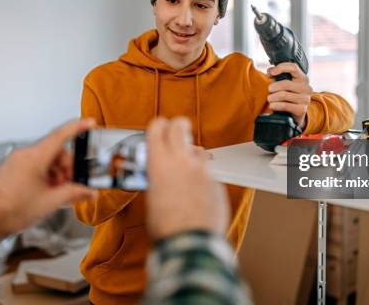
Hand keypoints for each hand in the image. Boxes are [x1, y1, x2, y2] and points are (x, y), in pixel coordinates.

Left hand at [0, 119, 97, 244]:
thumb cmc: (10, 209)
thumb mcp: (50, 202)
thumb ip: (74, 193)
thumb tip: (89, 192)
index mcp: (35, 157)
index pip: (61, 135)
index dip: (78, 128)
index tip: (90, 123)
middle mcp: (25, 155)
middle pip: (56, 152)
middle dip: (69, 167)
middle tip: (75, 183)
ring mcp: (17, 163)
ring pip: (47, 161)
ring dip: (58, 174)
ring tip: (60, 193)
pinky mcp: (12, 172)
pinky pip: (36, 168)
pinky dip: (47, 177)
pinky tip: (50, 194)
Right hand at [146, 117, 228, 239]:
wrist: (191, 243)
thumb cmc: (166, 227)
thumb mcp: (152, 198)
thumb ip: (157, 179)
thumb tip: (159, 173)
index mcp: (159, 164)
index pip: (158, 128)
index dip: (158, 125)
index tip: (159, 127)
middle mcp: (181, 161)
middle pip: (180, 126)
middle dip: (178, 125)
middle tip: (177, 129)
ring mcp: (201, 170)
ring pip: (198, 149)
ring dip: (192, 155)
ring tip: (187, 169)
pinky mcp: (216, 181)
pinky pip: (208, 172)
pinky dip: (202, 177)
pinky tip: (197, 191)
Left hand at [267, 62, 312, 128]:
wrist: (295, 115)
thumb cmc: (288, 98)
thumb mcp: (285, 86)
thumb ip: (278, 76)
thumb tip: (269, 72)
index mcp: (303, 78)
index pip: (293, 67)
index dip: (281, 67)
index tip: (270, 73)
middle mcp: (306, 88)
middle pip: (286, 83)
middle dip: (274, 87)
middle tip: (269, 90)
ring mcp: (305, 99)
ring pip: (284, 95)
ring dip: (273, 97)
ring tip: (269, 99)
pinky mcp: (302, 110)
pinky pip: (285, 105)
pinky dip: (276, 105)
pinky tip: (272, 106)